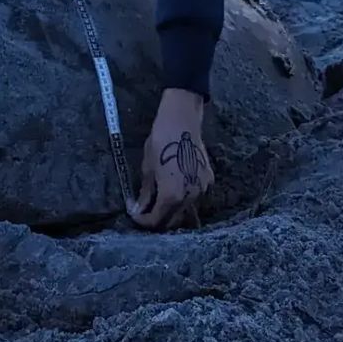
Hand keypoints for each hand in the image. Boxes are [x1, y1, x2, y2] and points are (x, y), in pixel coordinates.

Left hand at [128, 88, 214, 230]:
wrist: (181, 119)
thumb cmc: (160, 140)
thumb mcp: (148, 167)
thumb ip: (146, 192)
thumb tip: (138, 209)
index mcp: (172, 196)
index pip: (157, 220)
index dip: (143, 221)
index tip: (134, 214)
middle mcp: (190, 197)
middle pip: (174, 222)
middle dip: (158, 220)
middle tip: (145, 211)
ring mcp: (202, 190)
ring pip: (187, 213)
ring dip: (173, 213)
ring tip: (159, 204)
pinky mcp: (209, 181)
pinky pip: (196, 199)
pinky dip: (185, 202)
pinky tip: (175, 192)